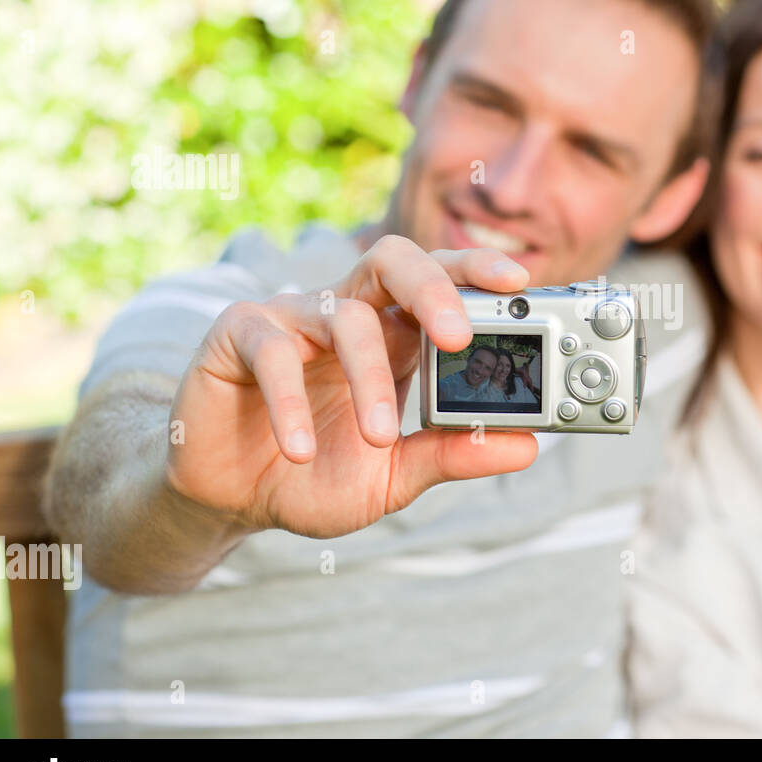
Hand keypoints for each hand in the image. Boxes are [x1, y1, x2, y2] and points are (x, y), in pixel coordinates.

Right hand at [165, 236, 537, 538]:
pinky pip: (271, 350)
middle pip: (394, 261)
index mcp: (394, 336)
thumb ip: (452, 456)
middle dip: (433, 287)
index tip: (520, 283)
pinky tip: (300, 449)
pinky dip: (290, 401)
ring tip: (379, 437)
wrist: (234, 500)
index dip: (475, 271)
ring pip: (344, 316)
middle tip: (457, 336)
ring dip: (368, 377)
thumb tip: (527, 447)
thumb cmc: (317, 474)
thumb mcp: (394, 476)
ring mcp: (292, 318)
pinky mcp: (237, 335)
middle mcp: (348, 313)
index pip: (441, 281)